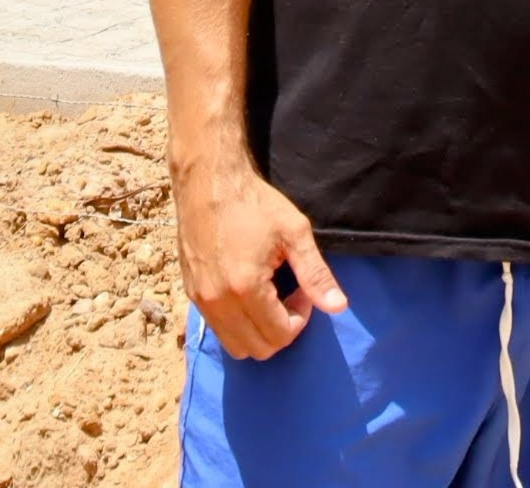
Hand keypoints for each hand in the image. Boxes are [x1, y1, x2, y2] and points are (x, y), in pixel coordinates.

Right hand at [174, 151, 348, 359]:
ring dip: (258, 332)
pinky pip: (218, 329)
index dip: (300, 317)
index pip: (280, 335)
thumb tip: (339, 308)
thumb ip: (316, 274)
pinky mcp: (190, 293)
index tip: (302, 289)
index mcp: (246, 288)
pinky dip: (238, 324)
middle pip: (257, 349)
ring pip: (235, 345)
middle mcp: (218, 301)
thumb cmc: (254, 203)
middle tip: (289, 294)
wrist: (207, 181)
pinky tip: (249, 292)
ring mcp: (200, 300)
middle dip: (281, 329)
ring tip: (269, 296)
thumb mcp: (294, 232)